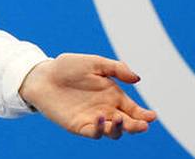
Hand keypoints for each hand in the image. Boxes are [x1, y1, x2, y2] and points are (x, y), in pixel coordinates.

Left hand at [18, 53, 157, 139]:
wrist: (42, 75)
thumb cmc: (66, 67)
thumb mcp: (93, 62)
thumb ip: (116, 68)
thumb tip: (137, 78)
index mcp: (112, 95)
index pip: (133, 109)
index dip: (144, 115)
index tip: (152, 116)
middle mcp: (106, 109)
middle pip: (127, 124)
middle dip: (137, 126)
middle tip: (143, 124)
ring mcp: (93, 119)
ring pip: (114, 132)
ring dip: (120, 129)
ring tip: (121, 120)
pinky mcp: (79, 126)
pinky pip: (94, 133)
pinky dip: (100, 129)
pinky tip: (101, 119)